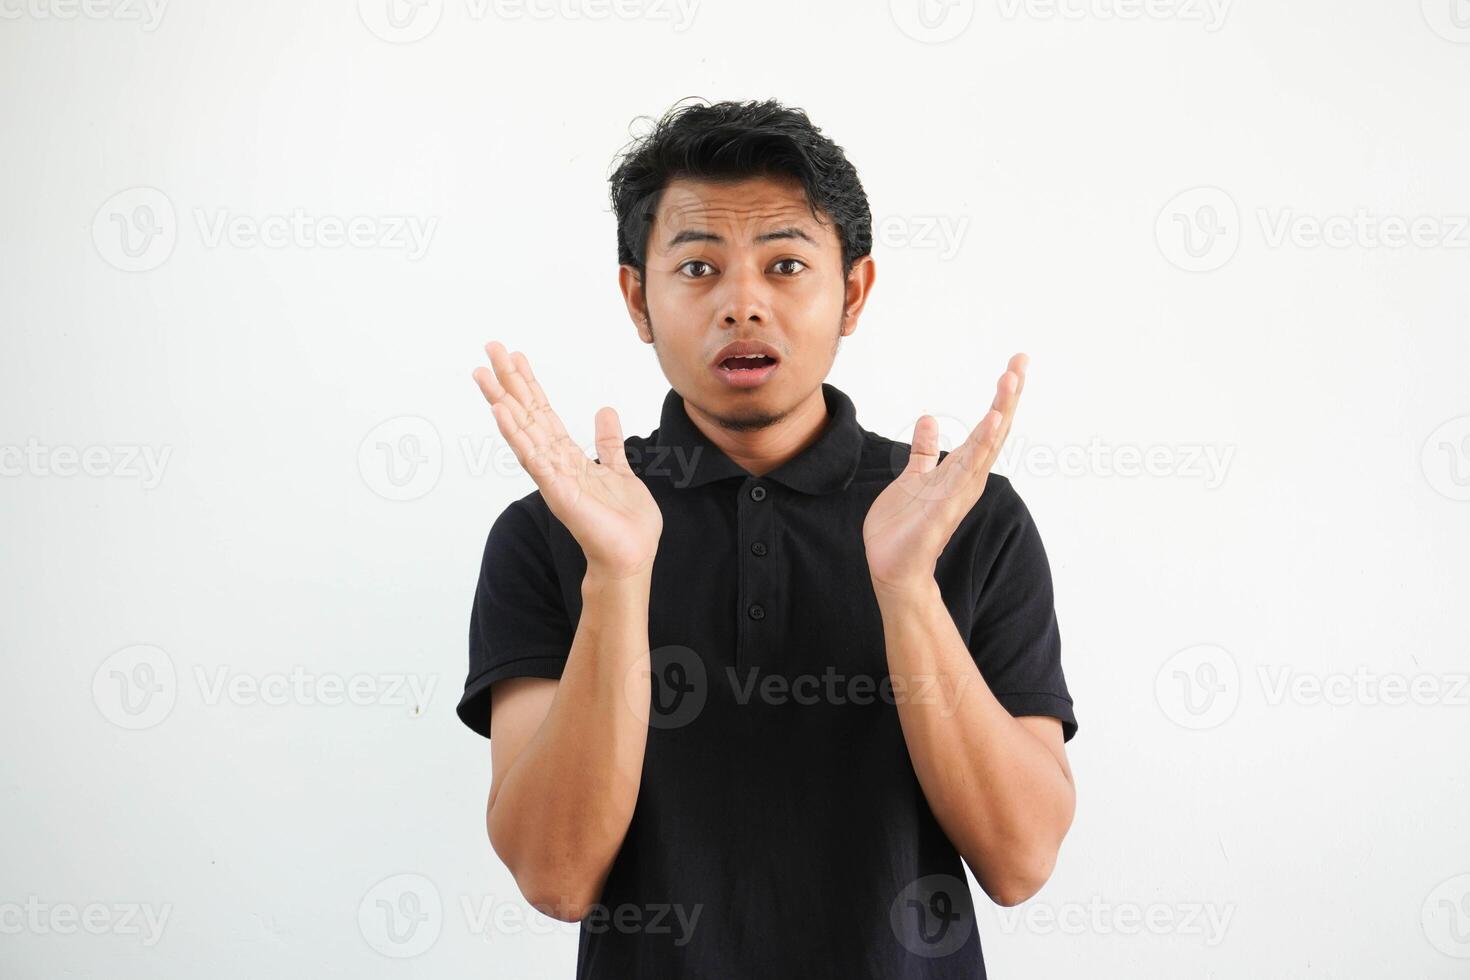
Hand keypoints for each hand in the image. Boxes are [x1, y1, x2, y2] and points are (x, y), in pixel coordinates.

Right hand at [473, 341, 662, 579]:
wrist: (631, 557)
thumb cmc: (625, 523)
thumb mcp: (620, 471)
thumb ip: (609, 443)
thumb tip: (605, 411)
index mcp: (568, 458)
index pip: (542, 414)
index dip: (529, 384)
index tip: (515, 356)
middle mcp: (554, 464)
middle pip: (526, 415)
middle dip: (509, 381)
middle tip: (489, 347)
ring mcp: (553, 477)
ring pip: (523, 432)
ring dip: (502, 402)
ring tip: (483, 374)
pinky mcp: (558, 492)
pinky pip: (534, 458)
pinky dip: (517, 435)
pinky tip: (502, 412)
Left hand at [863, 353, 1027, 597]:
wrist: (893, 568)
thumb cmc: (904, 529)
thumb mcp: (914, 478)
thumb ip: (924, 451)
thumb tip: (930, 419)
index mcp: (961, 471)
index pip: (985, 428)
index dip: (1000, 398)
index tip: (1015, 366)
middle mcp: (967, 479)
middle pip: (993, 431)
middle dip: (1007, 397)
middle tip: (1021, 361)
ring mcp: (958, 492)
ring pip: (984, 446)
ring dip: (998, 412)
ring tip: (1010, 380)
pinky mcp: (945, 507)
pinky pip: (965, 472)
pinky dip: (981, 446)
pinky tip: (991, 422)